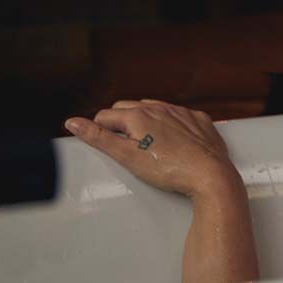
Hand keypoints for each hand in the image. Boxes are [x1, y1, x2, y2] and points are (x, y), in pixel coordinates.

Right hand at [64, 99, 238, 198]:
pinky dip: (170, 123)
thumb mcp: (127, 156)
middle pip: (127, 108)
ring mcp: (181, 112)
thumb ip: (99, 138)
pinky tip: (172, 140)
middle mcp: (160, 107)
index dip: (100, 131)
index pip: (105, 116)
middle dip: (120, 124)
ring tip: (146, 144)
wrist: (210, 174)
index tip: (103, 145)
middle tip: (123, 146)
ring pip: (153, 109)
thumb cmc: (169, 169)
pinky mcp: (199, 120)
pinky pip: (178, 115)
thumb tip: (73, 123)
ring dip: (144, 120)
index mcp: (138, 115)